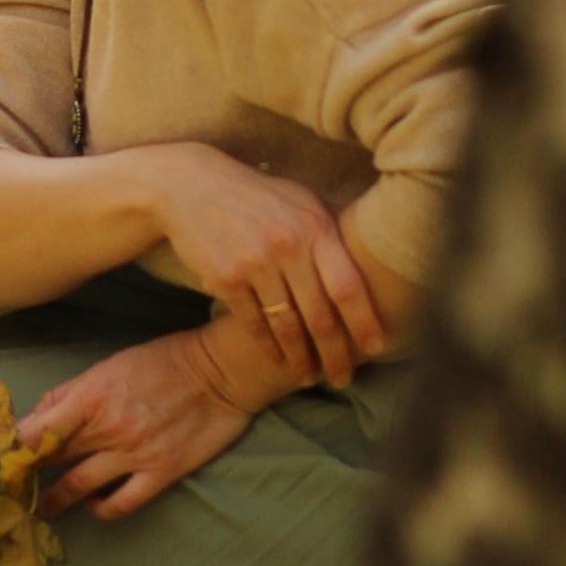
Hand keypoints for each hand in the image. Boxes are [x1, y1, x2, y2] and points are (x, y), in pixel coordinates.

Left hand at [19, 328, 255, 521]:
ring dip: (55, 500)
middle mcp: (108, 428)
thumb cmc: (164, 361)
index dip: (10, 450)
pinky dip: (101, 509)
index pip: (34, 431)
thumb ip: (70, 393)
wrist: (222, 371)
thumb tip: (36, 418)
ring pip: (78, 487)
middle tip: (13, 488)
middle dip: (28, 475)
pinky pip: (120, 504)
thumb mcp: (110, 365)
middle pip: (52, 460)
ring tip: (45, 507)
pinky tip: (94, 505)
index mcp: (91, 396)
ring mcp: (135, 453)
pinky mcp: (161, 472)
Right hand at [137, 142, 384, 386]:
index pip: (349, 285)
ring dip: (300, 359)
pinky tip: (277, 360)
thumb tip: (370, 263)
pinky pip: (254, 324)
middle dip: (335, 354)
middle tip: (343, 378)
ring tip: (309, 377)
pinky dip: (268, 347)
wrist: (190, 186)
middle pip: (320, 316)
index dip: (365, 322)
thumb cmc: (256, 196)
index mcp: (315, 226)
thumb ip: (330, 230)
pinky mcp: (225, 279)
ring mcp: (255, 263)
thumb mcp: (300, 200)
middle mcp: (288, 246)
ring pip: (287, 326)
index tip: (376, 349)